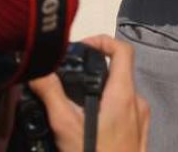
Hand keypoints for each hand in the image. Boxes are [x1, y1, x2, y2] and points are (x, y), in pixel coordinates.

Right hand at [28, 35, 149, 151]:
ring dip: (99, 94)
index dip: (102, 41)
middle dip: (94, 72)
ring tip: (74, 107)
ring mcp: (140, 121)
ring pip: (120, 95)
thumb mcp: (66, 126)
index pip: (122, 50)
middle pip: (118, 73)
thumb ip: (51, 93)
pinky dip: (107, 111)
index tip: (82, 47)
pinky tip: (87, 128)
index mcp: (124, 95)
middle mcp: (137, 103)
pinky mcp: (138, 137)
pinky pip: (124, 113)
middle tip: (70, 80)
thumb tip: (37, 69)